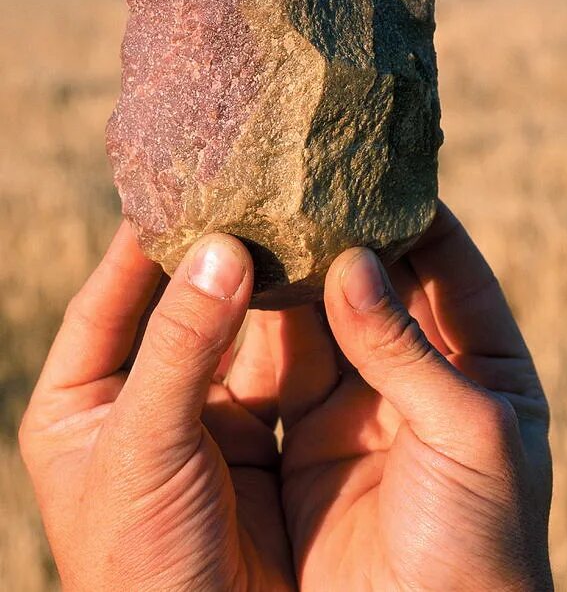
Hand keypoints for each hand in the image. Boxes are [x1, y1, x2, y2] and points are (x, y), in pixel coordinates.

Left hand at [19, 223, 294, 590]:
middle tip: (251, 190)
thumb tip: (221, 249)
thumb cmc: (140, 567)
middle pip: (177, 304)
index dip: (145, 240)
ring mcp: (199, 413)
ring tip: (291, 220)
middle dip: (214, 253)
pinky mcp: (254, 433)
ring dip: (261, 281)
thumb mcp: (142, 448)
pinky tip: (318, 279)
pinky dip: (295, 324)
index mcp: (78, 400)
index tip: (186, 183)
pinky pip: (274, 363)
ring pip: (233, 327)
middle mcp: (138, 396)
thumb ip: (179, 346)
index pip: (109, 296)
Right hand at [260, 203, 552, 590]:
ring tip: (265, 216)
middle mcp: (423, 378)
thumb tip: (354, 260)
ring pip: (326, 319)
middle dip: (347, 236)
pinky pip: (285, 367)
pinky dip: (265, 326)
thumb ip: (406, 346)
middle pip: (382, 285)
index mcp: (489, 369)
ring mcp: (362, 406)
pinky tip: (241, 283)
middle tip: (304, 182)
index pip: (453, 268)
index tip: (374, 168)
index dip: (419, 215)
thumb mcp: (467, 433)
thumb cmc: (480, 546)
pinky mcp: (308, 438)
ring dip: (300, 274)